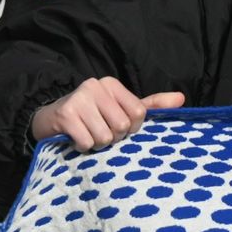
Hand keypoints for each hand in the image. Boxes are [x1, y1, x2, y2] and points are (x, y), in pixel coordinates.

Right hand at [30, 76, 186, 151]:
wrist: (49, 120)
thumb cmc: (91, 117)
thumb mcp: (120, 108)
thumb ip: (151, 105)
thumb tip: (181, 99)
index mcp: (112, 85)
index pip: (138, 113)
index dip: (131, 128)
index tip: (117, 127)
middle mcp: (96, 86)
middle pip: (121, 127)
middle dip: (113, 138)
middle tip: (100, 133)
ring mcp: (79, 98)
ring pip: (105, 137)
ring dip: (97, 145)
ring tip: (88, 136)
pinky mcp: (65, 114)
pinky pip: (87, 142)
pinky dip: (83, 147)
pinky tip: (76, 139)